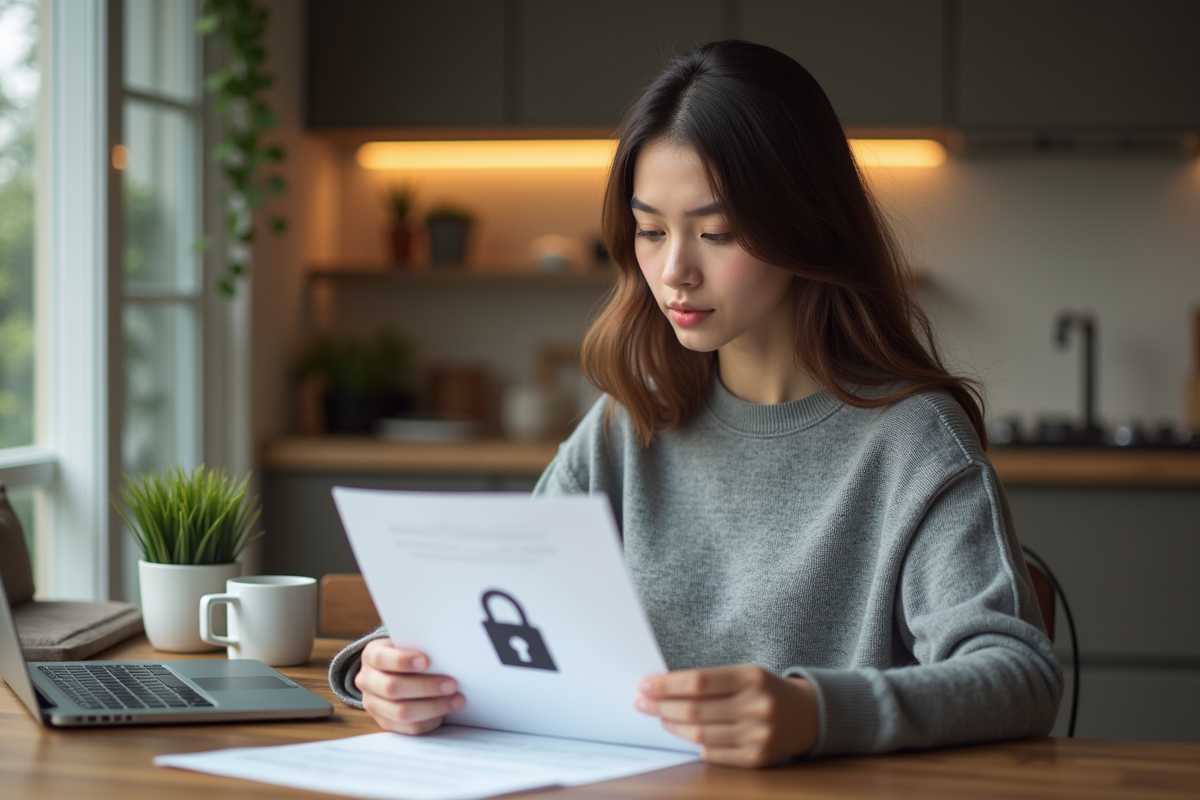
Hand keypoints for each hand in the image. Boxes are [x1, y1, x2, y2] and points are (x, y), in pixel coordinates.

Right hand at [355, 638, 465, 734]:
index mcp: (371, 655)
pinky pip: (409, 728)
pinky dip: (430, 721)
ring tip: (456, 700)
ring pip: (401, 713)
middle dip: (425, 687)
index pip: (382, 659)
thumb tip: (446, 654)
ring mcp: (374, 704)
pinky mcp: (385, 723)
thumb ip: (420, 647)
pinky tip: (445, 713)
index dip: (403, 661)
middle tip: (451, 684)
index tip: (427, 661)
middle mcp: (367, 681)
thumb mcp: (408, 644)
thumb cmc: (408, 653)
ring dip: (433, 707)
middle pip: (392, 688)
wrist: (395, 671)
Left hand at [635, 665, 818, 767]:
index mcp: (751, 677)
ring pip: (701, 735)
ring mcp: (758, 735)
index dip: (667, 685)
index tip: (645, 685)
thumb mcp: (745, 675)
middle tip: (642, 702)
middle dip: (662, 706)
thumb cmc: (766, 690)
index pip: (698, 681)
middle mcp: (757, 706)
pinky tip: (686, 734)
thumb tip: (665, 688)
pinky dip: (696, 745)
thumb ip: (711, 681)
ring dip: (674, 726)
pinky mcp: (758, 759)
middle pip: (695, 709)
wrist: (810, 715)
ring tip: (661, 718)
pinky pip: (715, 754)